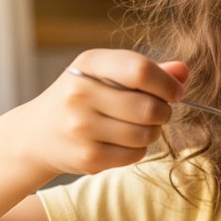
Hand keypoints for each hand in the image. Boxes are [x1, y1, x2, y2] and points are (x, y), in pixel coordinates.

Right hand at [22, 49, 187, 177]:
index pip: (140, 70)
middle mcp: (80, 93)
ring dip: (152, 132)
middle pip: (149, 107)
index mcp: (89, 64)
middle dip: (163, 112)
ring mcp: (82, 127)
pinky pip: (135, 154)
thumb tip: (183, 71)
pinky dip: (138, 149)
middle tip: (157, 112)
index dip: (167, 84)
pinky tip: (122, 142)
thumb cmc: (83, 99)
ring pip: (146, 134)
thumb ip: (147, 72)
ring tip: (137, 126)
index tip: (176, 92)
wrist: (37, 135)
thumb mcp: (107, 75)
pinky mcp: (88, 156)